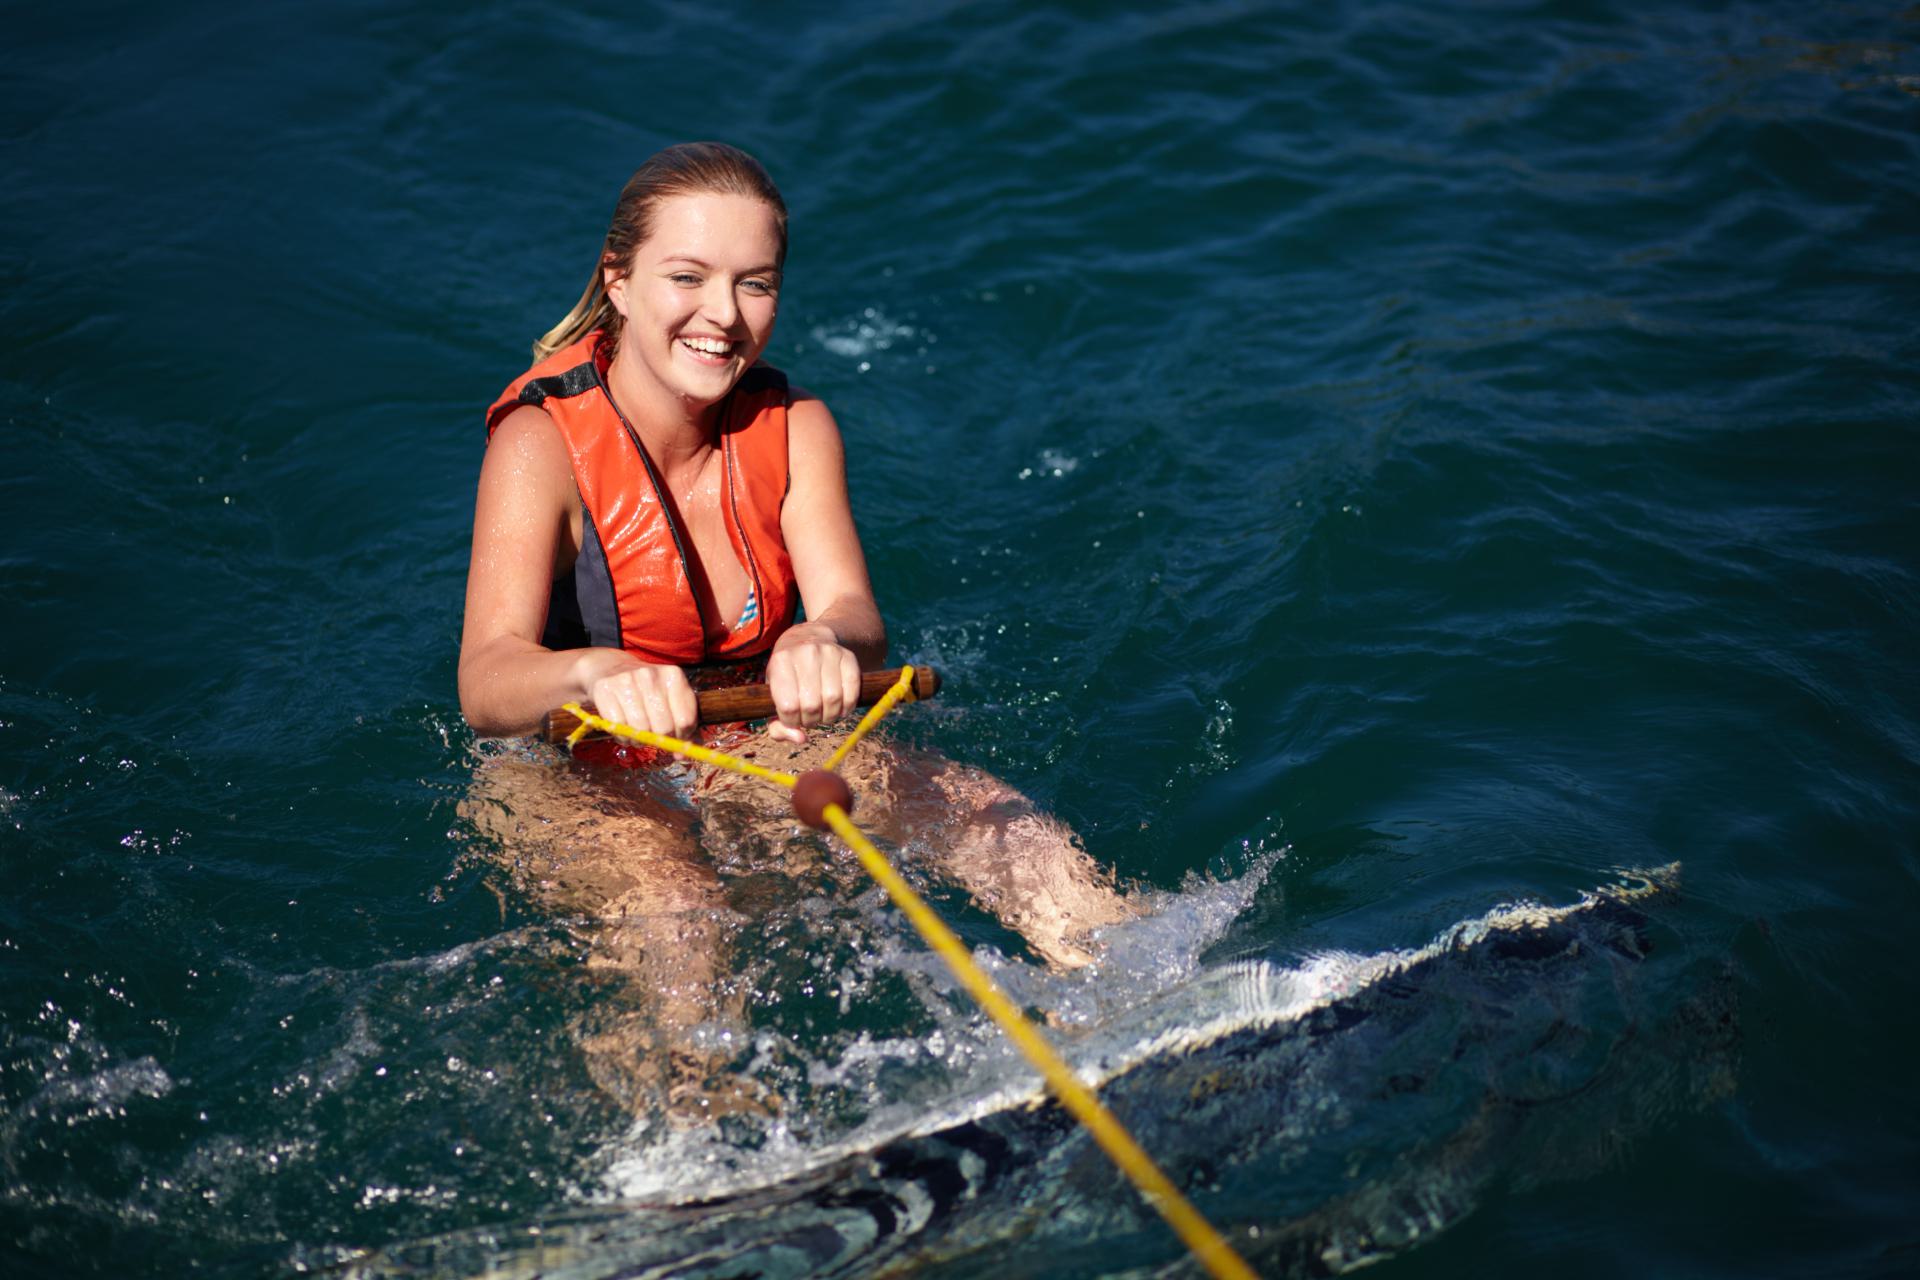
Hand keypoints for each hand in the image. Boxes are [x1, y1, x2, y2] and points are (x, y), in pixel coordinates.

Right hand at [585, 659, 697, 739]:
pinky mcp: (605, 690)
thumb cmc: (646, 690)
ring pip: (641, 729)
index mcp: (673, 676)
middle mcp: (650, 675)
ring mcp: (627, 681)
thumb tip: (681, 754)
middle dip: (660, 739)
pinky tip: (625, 729)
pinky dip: (623, 737)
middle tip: (654, 735)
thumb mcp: (670, 699)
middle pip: (663, 727)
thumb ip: (684, 726)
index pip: (685, 720)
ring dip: (640, 740)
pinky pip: (618, 728)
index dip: (682, 736)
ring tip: (638, 732)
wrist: (612, 668)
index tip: (675, 736)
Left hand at [766, 626, 861, 743]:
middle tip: (809, 718)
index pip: (788, 706)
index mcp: (780, 661)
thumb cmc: (788, 675)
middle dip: (810, 720)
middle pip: (811, 705)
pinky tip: (839, 708)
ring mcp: (829, 653)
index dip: (791, 721)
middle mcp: (805, 653)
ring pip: (833, 700)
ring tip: (823, 715)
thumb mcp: (773, 695)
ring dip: (829, 717)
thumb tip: (801, 739)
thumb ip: (777, 725)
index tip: (793, 718)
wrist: (811, 638)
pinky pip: (852, 693)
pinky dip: (846, 708)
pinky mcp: (848, 657)